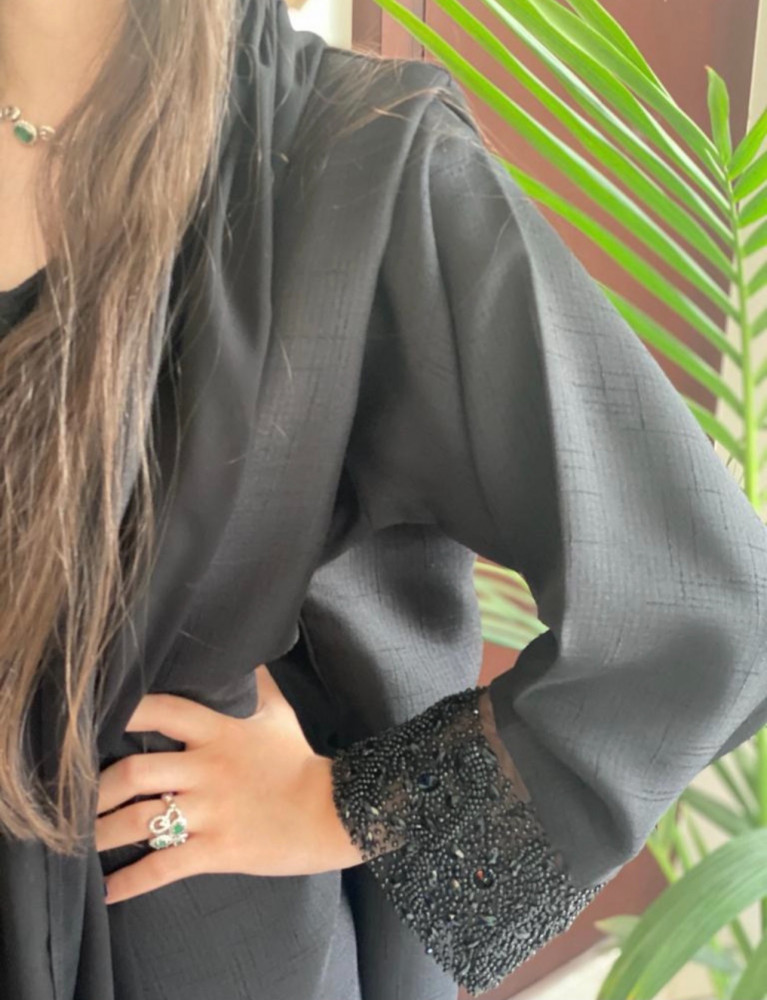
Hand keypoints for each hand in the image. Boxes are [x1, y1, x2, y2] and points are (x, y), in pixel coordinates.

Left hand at [96, 664, 364, 904]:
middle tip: (75, 798)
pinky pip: (164, 867)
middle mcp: (207, 770)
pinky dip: (131, 881)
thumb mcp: (278, 713)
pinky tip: (109, 892)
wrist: (333, 811)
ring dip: (103, 834)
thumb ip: (255, 683)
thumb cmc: (299, 761)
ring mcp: (211, 812)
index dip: (124, 713)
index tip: (94, 721)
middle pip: (135, 772)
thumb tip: (243, 652)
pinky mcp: (217, 850)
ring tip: (79, 843)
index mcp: (218, 732)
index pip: (161, 712)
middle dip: (98, 788)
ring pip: (140, 822)